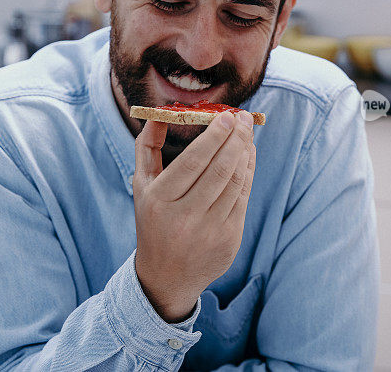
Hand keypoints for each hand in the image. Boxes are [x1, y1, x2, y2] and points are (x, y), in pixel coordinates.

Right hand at [132, 111, 256, 322]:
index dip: (213, 138)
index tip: (227, 117)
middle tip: (244, 117)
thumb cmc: (154, 219)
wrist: (166, 276)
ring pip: (235, 183)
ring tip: (247, 133)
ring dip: (245, 153)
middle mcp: (185, 217)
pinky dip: (248, 173)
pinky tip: (248, 155)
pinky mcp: (229, 239)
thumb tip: (160, 113)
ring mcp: (210, 230)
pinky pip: (244, 198)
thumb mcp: (141, 185)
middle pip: (218, 171)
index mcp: (160, 201)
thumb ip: (147, 147)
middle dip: (236, 139)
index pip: (192, 163)